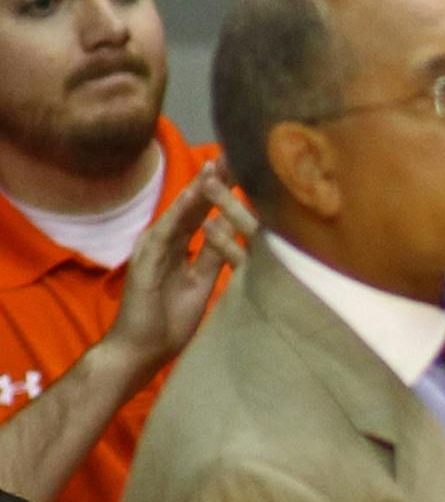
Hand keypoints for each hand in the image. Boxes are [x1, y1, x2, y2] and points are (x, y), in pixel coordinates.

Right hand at [105, 161, 252, 389]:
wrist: (141, 349)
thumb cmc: (169, 321)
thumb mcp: (202, 283)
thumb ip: (214, 257)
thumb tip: (234, 233)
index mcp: (180, 246)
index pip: (205, 212)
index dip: (224, 191)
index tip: (246, 169)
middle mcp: (166, 240)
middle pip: (194, 204)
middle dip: (214, 180)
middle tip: (235, 152)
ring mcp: (154, 247)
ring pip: (180, 213)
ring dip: (198, 189)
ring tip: (217, 164)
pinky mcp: (146, 260)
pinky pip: (166, 234)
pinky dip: (180, 215)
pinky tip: (193, 198)